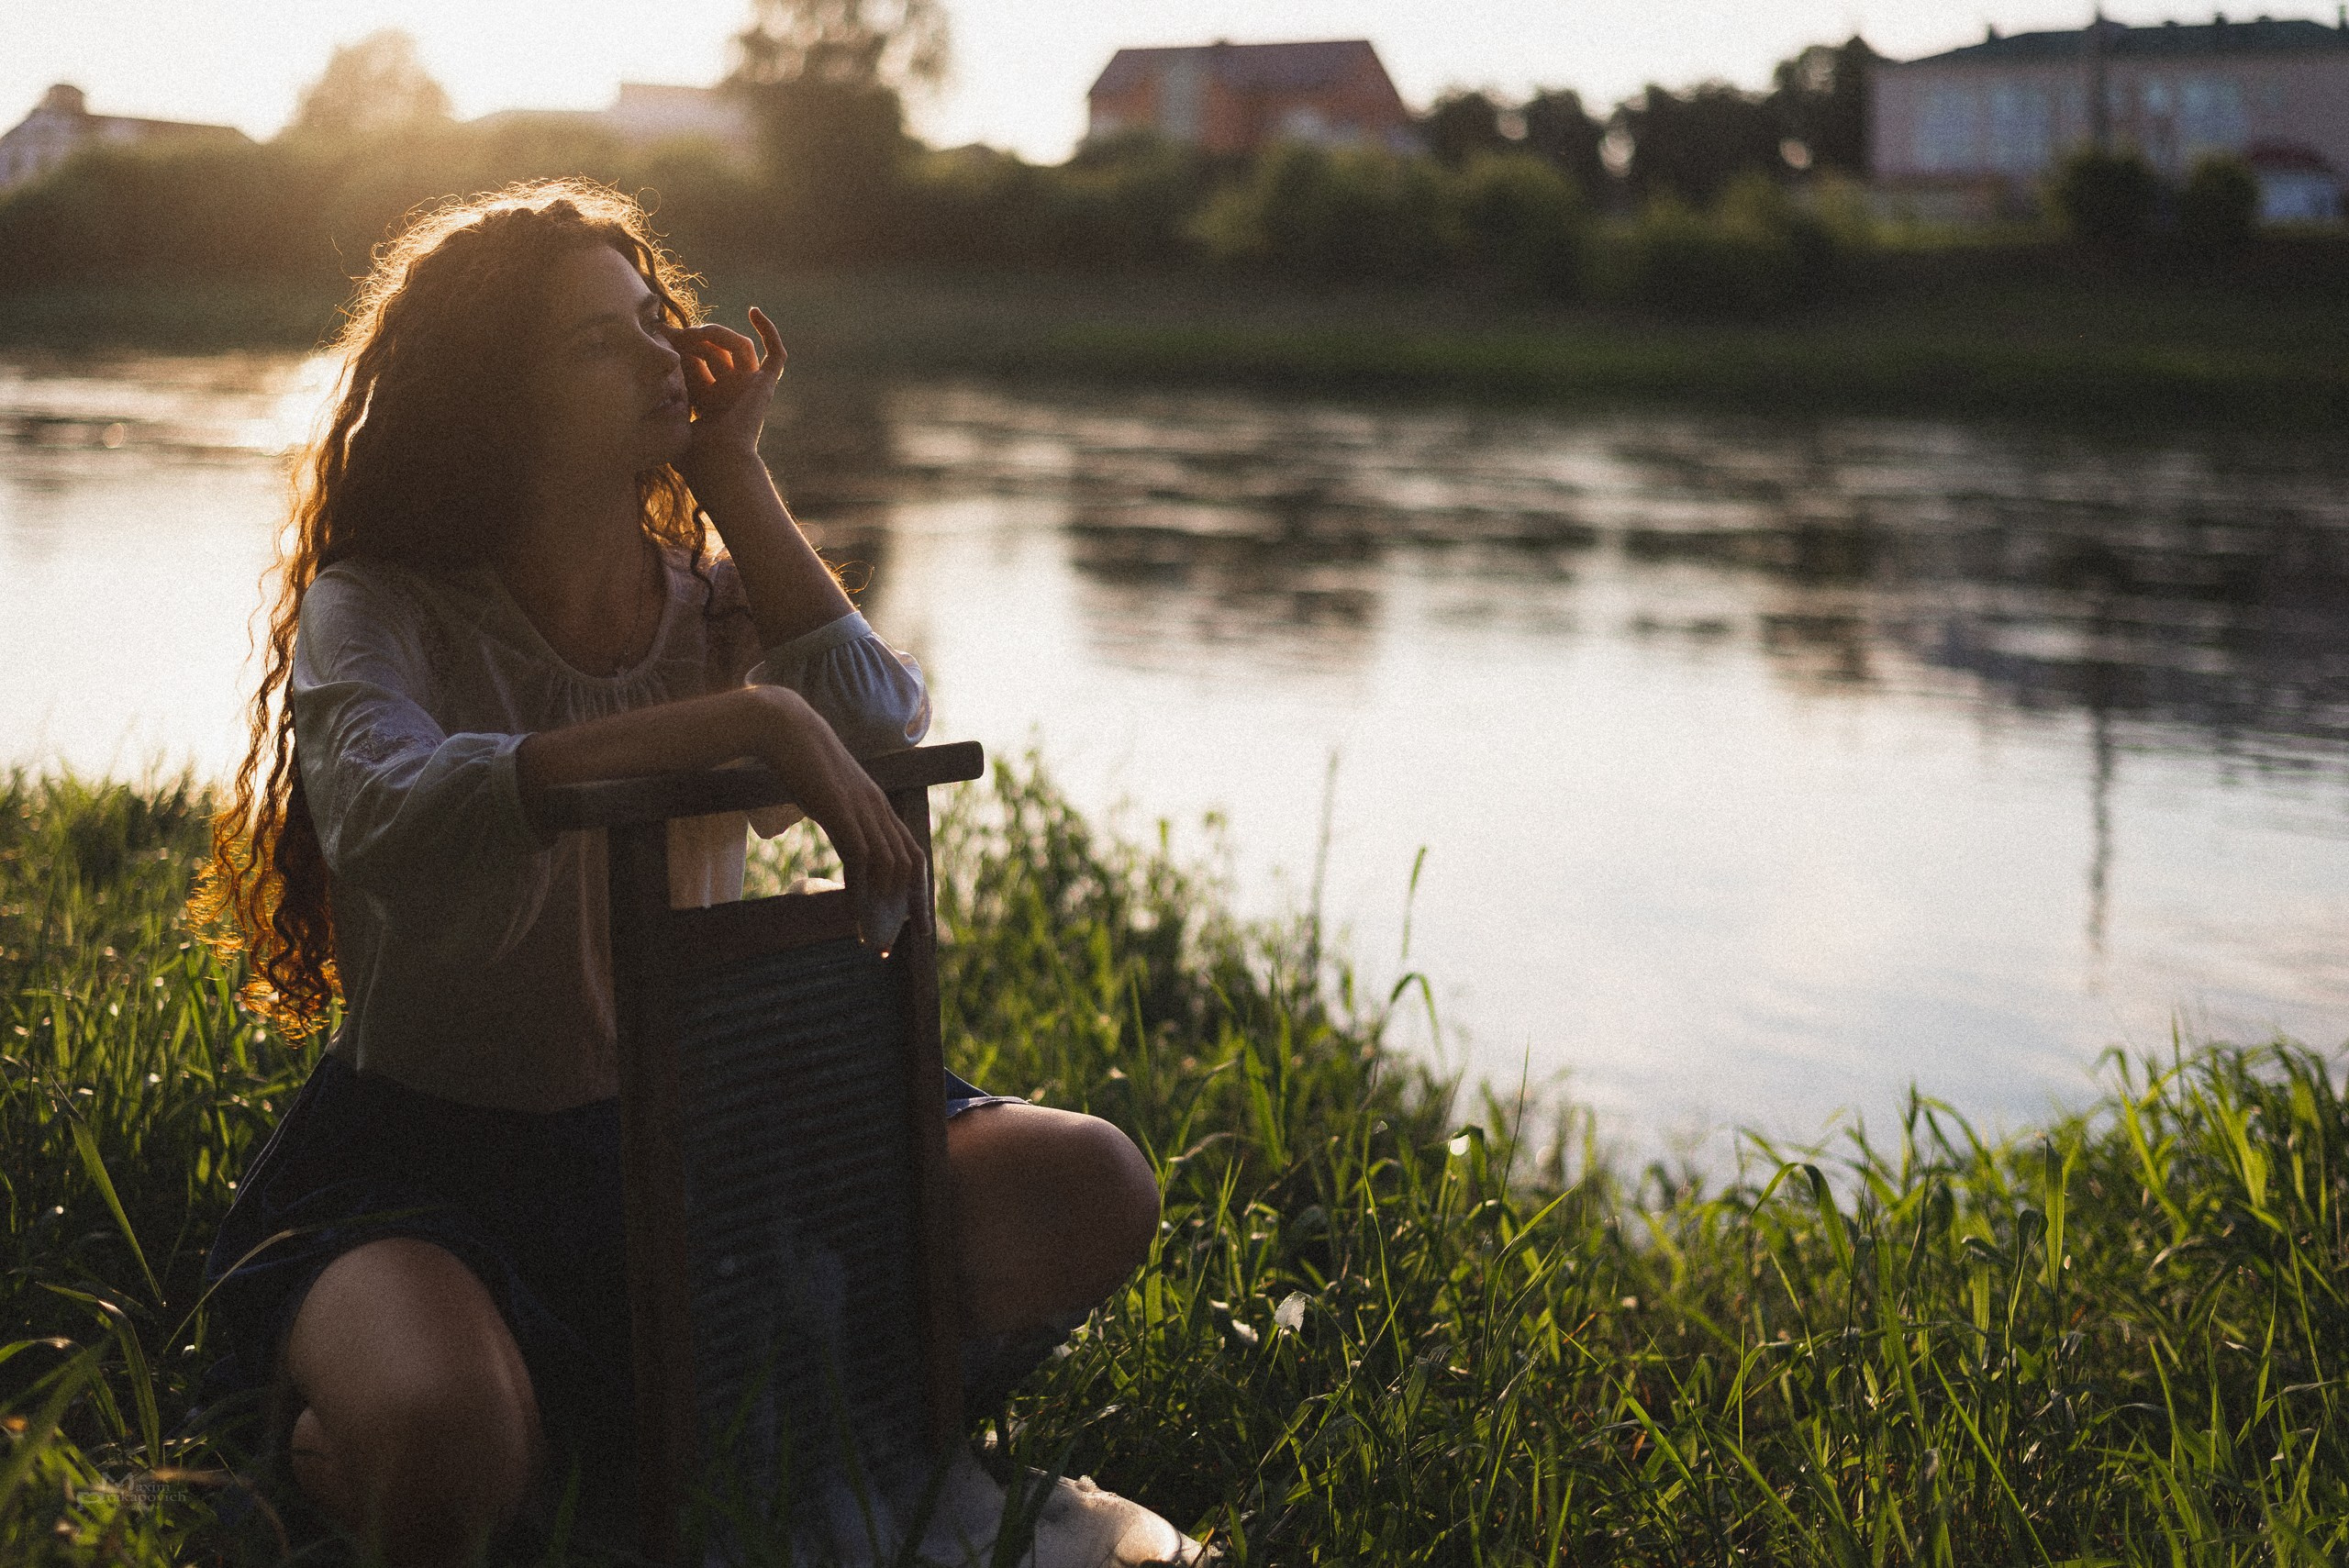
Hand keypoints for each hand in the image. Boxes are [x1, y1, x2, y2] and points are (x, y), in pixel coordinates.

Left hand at [671, 307, 785, 483]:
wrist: (718, 464)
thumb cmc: (694, 458)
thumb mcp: (669, 427)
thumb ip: (658, 412)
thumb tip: (630, 406)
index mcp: (710, 405)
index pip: (695, 364)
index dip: (678, 347)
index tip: (658, 333)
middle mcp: (732, 394)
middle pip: (713, 352)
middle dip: (692, 339)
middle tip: (672, 334)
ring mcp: (750, 389)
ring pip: (737, 346)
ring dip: (715, 334)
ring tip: (695, 332)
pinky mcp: (765, 385)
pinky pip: (775, 354)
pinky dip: (768, 331)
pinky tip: (753, 311)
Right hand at [752, 688, 927, 954]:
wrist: (784, 727)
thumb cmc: (801, 762)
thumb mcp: (830, 795)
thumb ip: (843, 818)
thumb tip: (845, 841)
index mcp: (880, 807)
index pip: (913, 854)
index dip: (918, 891)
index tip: (917, 925)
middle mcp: (879, 809)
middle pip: (909, 866)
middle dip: (906, 909)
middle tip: (890, 945)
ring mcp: (862, 808)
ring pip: (889, 866)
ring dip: (882, 908)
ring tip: (868, 939)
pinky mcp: (840, 810)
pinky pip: (859, 858)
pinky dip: (860, 890)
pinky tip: (851, 913)